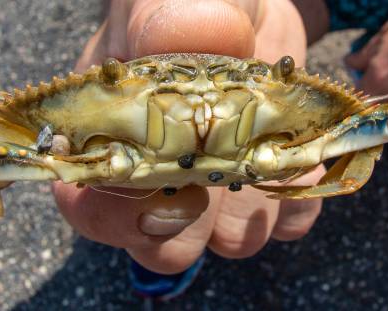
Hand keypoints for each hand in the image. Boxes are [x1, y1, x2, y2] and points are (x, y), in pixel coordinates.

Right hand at [53, 0, 324, 273]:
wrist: (244, 7)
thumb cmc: (184, 4)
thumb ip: (168, 15)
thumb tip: (192, 32)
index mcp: (108, 135)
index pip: (89, 205)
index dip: (117, 218)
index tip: (163, 190)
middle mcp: (158, 175)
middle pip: (159, 244)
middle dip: (192, 226)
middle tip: (217, 184)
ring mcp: (215, 186)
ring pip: (226, 242)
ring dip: (251, 209)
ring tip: (266, 151)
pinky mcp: (265, 184)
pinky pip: (284, 224)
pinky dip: (298, 198)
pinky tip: (297, 154)